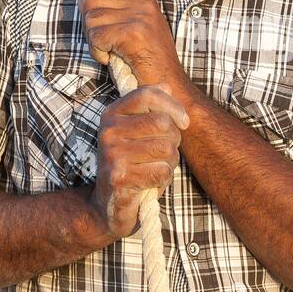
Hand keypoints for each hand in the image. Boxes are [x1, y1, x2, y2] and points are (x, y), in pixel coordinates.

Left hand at [78, 0, 188, 93]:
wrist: (168, 88)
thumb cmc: (148, 66)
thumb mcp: (139, 31)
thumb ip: (121, 14)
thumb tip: (88, 3)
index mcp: (146, 2)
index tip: (100, 10)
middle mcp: (144, 5)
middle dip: (89, 23)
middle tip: (102, 41)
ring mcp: (140, 18)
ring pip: (91, 19)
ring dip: (93, 41)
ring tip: (110, 52)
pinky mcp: (133, 33)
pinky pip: (97, 36)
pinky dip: (98, 52)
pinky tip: (111, 59)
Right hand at [91, 84, 189, 237]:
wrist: (108, 206)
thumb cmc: (131, 165)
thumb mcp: (139, 133)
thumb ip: (151, 109)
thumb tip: (167, 85)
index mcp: (112, 114)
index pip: (148, 94)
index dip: (173, 106)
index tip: (184, 123)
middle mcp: (108, 130)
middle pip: (163, 123)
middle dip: (174, 141)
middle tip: (164, 154)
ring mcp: (112, 154)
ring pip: (166, 148)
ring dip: (170, 163)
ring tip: (156, 168)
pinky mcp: (119, 177)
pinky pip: (162, 171)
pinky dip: (163, 180)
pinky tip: (150, 183)